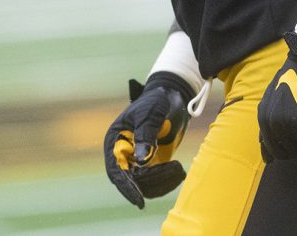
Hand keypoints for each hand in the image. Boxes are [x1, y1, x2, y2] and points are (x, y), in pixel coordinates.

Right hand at [104, 73, 191, 207]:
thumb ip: (145, 134)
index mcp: (115, 140)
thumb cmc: (157, 101)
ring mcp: (137, 161)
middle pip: (133, 180)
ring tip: (180, 170)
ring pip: (145, 185)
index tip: (139, 200)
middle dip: (154, 179)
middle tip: (176, 168)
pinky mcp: (151, 165)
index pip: (116, 170)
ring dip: (163, 182)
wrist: (172, 97)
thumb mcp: (151, 114)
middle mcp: (124, 154)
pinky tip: (180, 173)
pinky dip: (167, 181)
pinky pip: (156, 182)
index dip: (126, 186)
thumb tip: (141, 160)